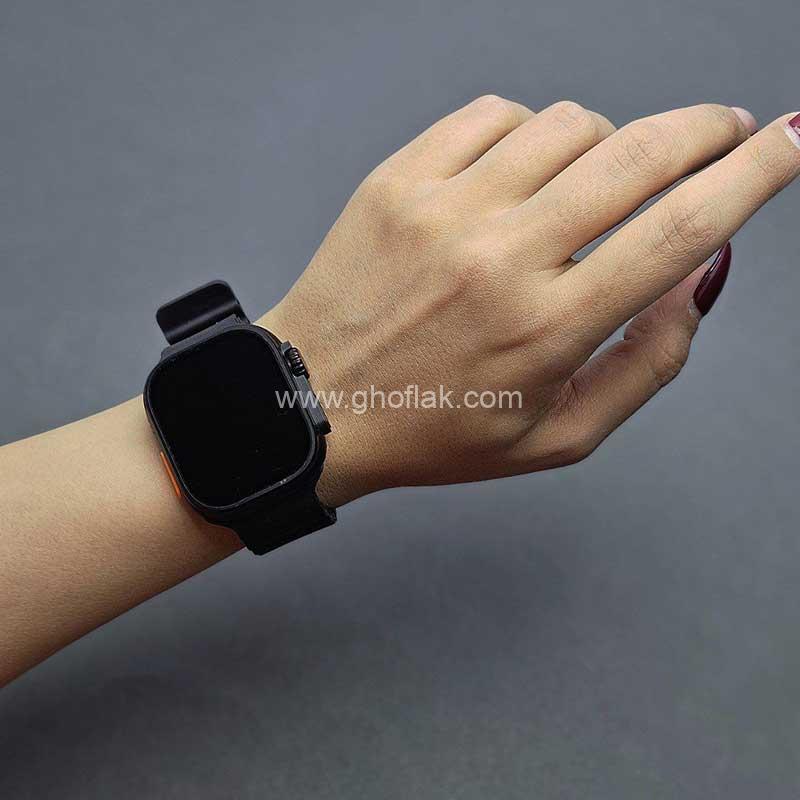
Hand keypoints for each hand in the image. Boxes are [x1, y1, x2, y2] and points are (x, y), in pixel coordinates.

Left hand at [260, 97, 799, 506]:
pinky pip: (495, 114)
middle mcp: (500, 258)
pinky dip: (530, 133)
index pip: (680, 230)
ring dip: (609, 144)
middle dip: (707, 129)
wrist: (316, 403)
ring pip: (572, 124)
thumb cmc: (436, 429)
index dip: (756, 174)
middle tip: (726, 130)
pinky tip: (519, 174)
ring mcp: (444, 209)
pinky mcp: (399, 180)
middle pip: (640, 155)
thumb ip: (645, 366)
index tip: (792, 140)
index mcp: (548, 328)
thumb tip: (698, 278)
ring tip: (594, 184)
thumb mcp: (555, 438)